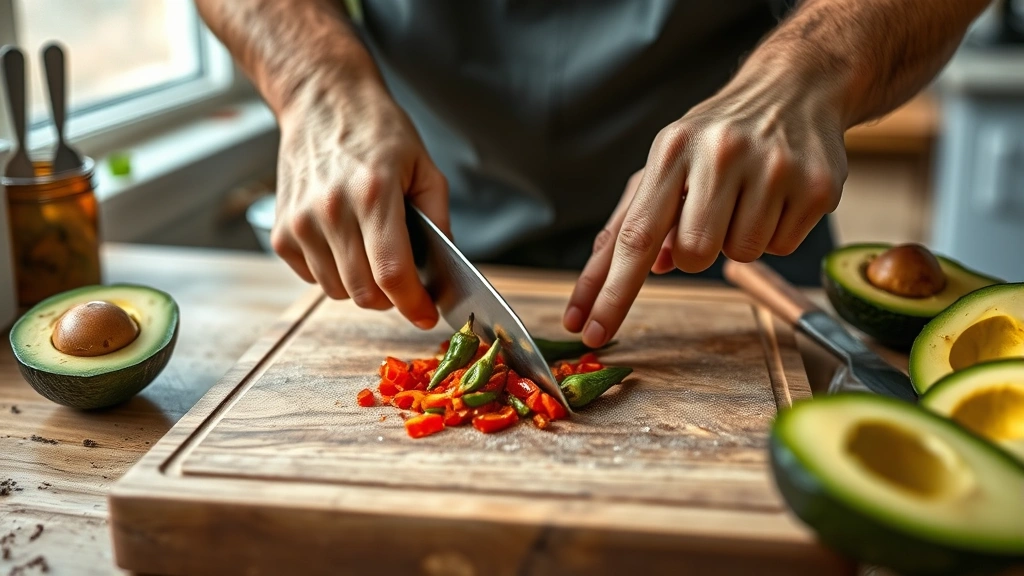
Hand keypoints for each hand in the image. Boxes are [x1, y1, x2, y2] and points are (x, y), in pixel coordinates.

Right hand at [272, 77, 447, 328]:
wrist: (322, 101)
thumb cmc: (378, 132)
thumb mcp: (424, 168)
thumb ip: (438, 221)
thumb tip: (444, 272)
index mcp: (373, 194)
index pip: (391, 273)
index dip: (413, 304)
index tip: (426, 315)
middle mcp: (330, 211)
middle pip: (364, 292)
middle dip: (391, 299)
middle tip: (405, 283)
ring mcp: (299, 223)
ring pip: (337, 291)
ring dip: (361, 285)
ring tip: (372, 251)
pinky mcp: (281, 232)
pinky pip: (312, 278)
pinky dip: (333, 273)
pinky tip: (344, 242)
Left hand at [564, 66, 847, 346]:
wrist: (795, 87)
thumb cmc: (718, 134)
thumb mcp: (668, 159)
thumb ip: (638, 216)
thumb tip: (637, 271)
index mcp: (673, 151)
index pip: (635, 236)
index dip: (611, 291)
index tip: (592, 331)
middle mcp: (722, 154)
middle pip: (692, 256)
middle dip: (695, 250)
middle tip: (711, 213)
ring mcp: (774, 168)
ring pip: (740, 255)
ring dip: (738, 238)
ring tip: (746, 196)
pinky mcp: (817, 186)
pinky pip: (780, 247)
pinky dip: (773, 232)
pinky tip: (776, 196)